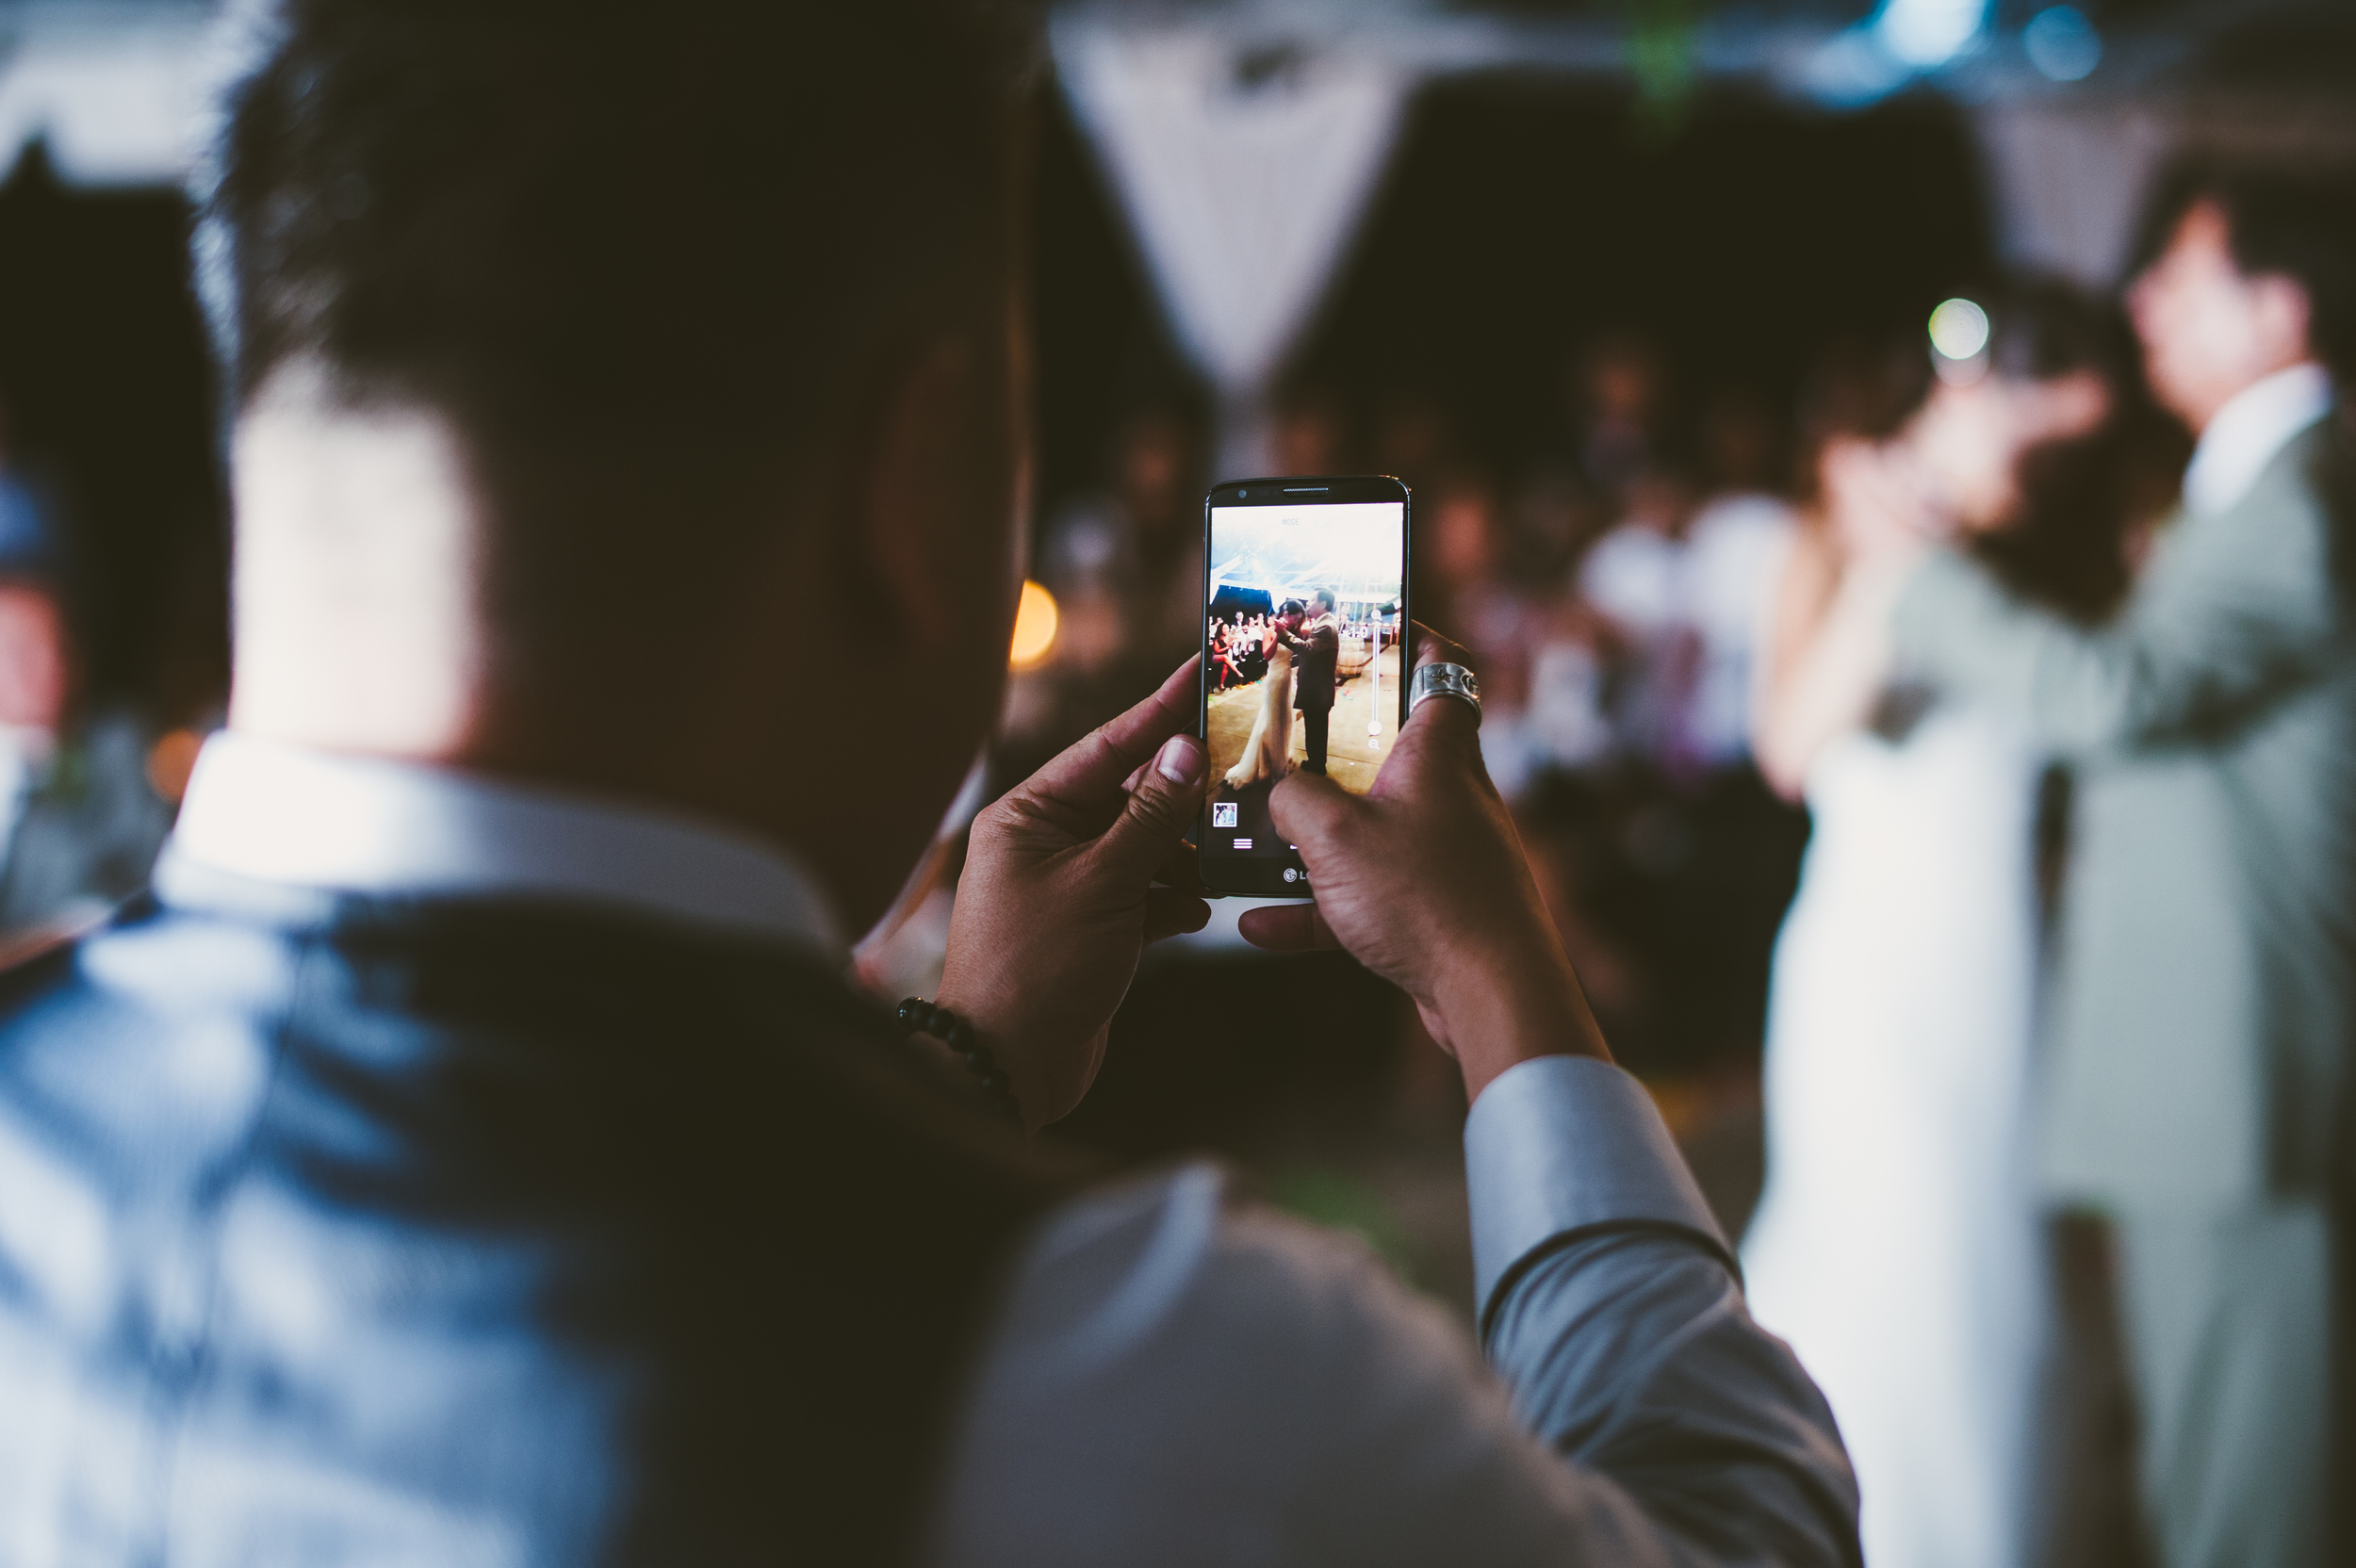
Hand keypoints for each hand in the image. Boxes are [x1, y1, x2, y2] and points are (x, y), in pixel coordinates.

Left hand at [937, 656, 1210, 1129]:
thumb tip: (1184, 753)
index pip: (1105, 747)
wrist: (1007, 1066)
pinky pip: (1143, 895)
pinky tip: (1201, 902)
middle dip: (1181, 787)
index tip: (1199, 674)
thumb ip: (1148, 818)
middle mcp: (1044, 843)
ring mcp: (1068, 887)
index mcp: (1028, 815)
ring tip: (1233, 836)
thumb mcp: (1102, 884)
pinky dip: (1173, 897)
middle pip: (1127, 794)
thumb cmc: (1036, 968)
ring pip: (1141, 846)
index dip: (1157, 711)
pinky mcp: (1091, 930)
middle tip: (1241, 758)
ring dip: (1183, 848)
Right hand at [1237, 628, 1606, 1101]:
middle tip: (1279, 744)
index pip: (1438, 667)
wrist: (1492, 995)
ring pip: (1369, 831)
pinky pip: (1364, 898)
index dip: (1407, 640)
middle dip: (1329, 753)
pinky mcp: (1434, 911)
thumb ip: (1293, 801)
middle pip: (1389, 752)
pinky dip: (1316, 910)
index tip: (1365, 631)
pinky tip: (1259, 926)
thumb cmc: (1428, 900)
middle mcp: (1448, 795)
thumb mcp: (1334, 836)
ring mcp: (1443, 854)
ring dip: (1311, 843)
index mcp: (1438, 752)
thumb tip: (1279, 797)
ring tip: (1255, 846)